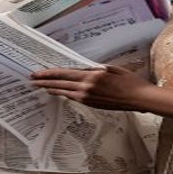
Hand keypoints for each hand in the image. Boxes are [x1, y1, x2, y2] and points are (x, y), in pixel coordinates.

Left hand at [30, 65, 157, 110]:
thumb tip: (82, 71)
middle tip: (32, 80)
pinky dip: (64, 94)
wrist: (140, 99)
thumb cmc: (129, 81)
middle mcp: (87, 88)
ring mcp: (89, 98)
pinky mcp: (92, 104)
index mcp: (91, 76)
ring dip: (52, 89)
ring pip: (65, 92)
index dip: (49, 74)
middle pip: (60, 84)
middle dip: (45, 82)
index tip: (37, 73)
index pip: (64, 73)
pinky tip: (58, 92)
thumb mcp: (111, 69)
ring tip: (40, 87)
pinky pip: (74, 98)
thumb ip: (94, 69)